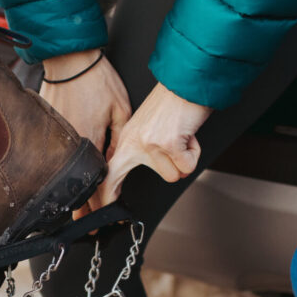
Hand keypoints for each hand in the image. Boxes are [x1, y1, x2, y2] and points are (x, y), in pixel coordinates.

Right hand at [40, 50, 130, 216]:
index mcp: (88, 142)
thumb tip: (116, 162)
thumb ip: (119, 140)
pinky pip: (52, 158)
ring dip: (68, 194)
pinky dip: (58, 172)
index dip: (94, 207)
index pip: (91, 184)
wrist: (69, 58)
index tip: (97, 222)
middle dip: (80, 210)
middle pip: (74, 186)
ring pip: (61, 175)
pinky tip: (60, 184)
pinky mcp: (45, 129)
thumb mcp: (120, 110)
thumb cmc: (96, 79)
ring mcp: (54, 138)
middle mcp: (68, 145)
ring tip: (72, 214)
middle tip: (84, 227)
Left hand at [100, 83, 212, 205]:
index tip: (103, 212)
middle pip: (118, 178)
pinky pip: (187, 166)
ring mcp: (150, 144)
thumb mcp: (147, 126)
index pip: (108, 172)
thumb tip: (140, 173)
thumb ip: (139, 149)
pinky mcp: (168, 144)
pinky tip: (189, 137)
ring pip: (171, 176)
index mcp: (127, 138)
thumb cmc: (173, 103)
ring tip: (181, 141)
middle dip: (115, 195)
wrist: (188, 83)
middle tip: (120, 214)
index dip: (103, 195)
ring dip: (182, 162)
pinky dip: (194, 154)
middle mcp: (134, 141)